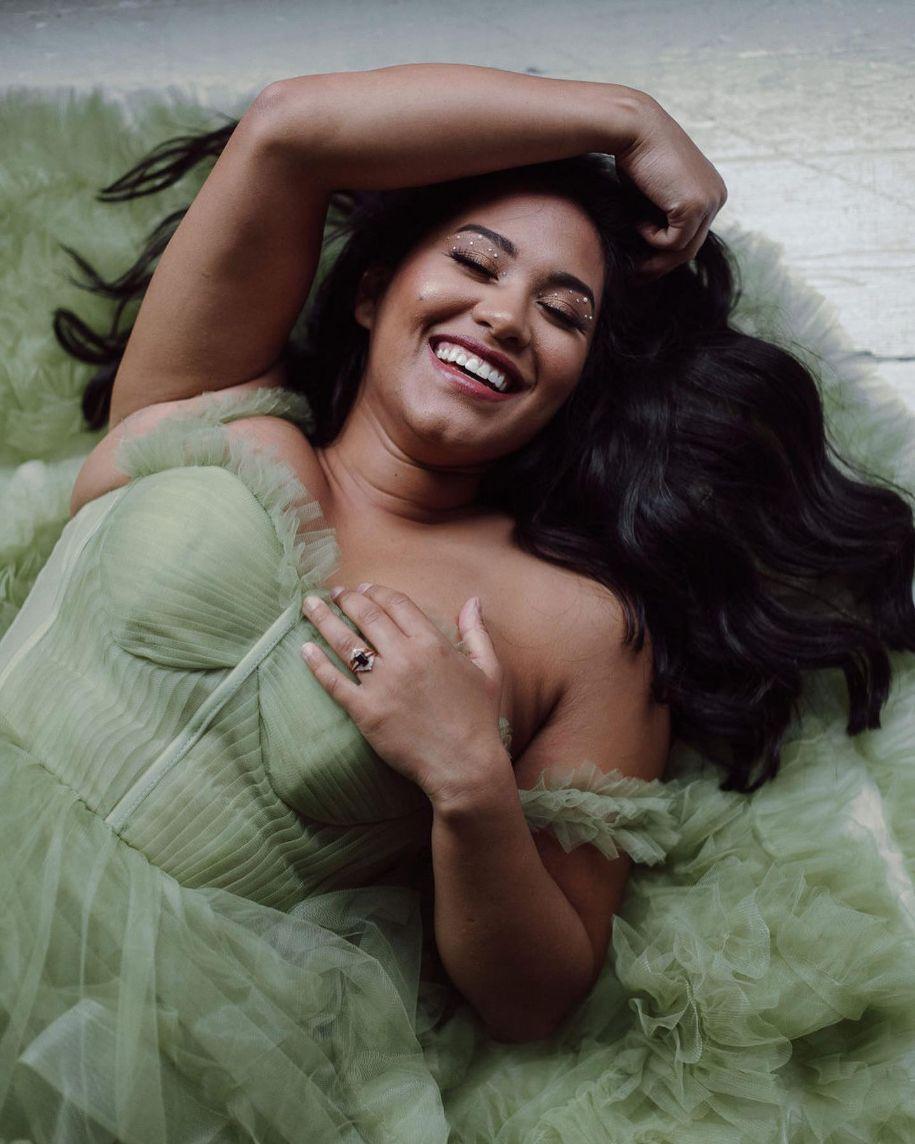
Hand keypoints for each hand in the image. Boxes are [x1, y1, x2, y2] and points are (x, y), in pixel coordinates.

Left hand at [299, 583, 508, 801]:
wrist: (464, 765)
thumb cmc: (478, 719)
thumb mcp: (488, 669)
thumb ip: (477, 631)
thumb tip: (473, 600)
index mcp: (432, 644)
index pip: (396, 604)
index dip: (375, 591)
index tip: (362, 588)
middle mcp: (404, 657)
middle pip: (366, 616)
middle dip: (345, 599)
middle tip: (332, 593)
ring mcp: (383, 685)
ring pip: (345, 642)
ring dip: (323, 620)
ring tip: (309, 606)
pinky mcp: (366, 712)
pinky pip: (334, 682)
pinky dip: (317, 663)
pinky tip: (305, 649)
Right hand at [615, 93, 727, 283]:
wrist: (634, 128)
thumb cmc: (636, 154)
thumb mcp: (655, 189)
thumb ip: (662, 213)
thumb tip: (652, 248)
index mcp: (712, 190)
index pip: (694, 233)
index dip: (669, 253)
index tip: (645, 266)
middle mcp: (717, 196)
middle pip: (692, 245)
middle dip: (664, 266)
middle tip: (638, 278)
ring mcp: (709, 201)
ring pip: (684, 249)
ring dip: (656, 259)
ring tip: (634, 263)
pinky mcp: (694, 207)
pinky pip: (672, 242)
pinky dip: (651, 238)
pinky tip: (637, 220)